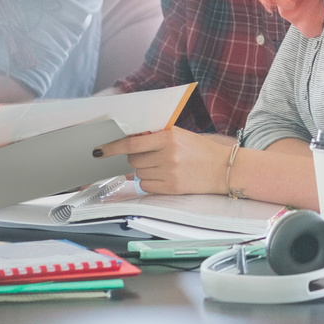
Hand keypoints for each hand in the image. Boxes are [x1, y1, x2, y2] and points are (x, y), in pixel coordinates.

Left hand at [102, 127, 235, 195]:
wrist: (224, 169)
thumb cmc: (201, 151)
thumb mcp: (180, 136)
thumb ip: (156, 136)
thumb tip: (129, 141)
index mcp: (169, 137)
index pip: (132, 143)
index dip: (112, 147)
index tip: (99, 151)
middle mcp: (168, 155)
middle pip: (133, 159)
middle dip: (136, 158)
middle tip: (151, 157)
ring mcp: (169, 172)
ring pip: (138, 173)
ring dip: (145, 170)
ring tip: (164, 166)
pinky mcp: (171, 187)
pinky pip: (146, 186)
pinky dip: (150, 182)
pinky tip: (165, 177)